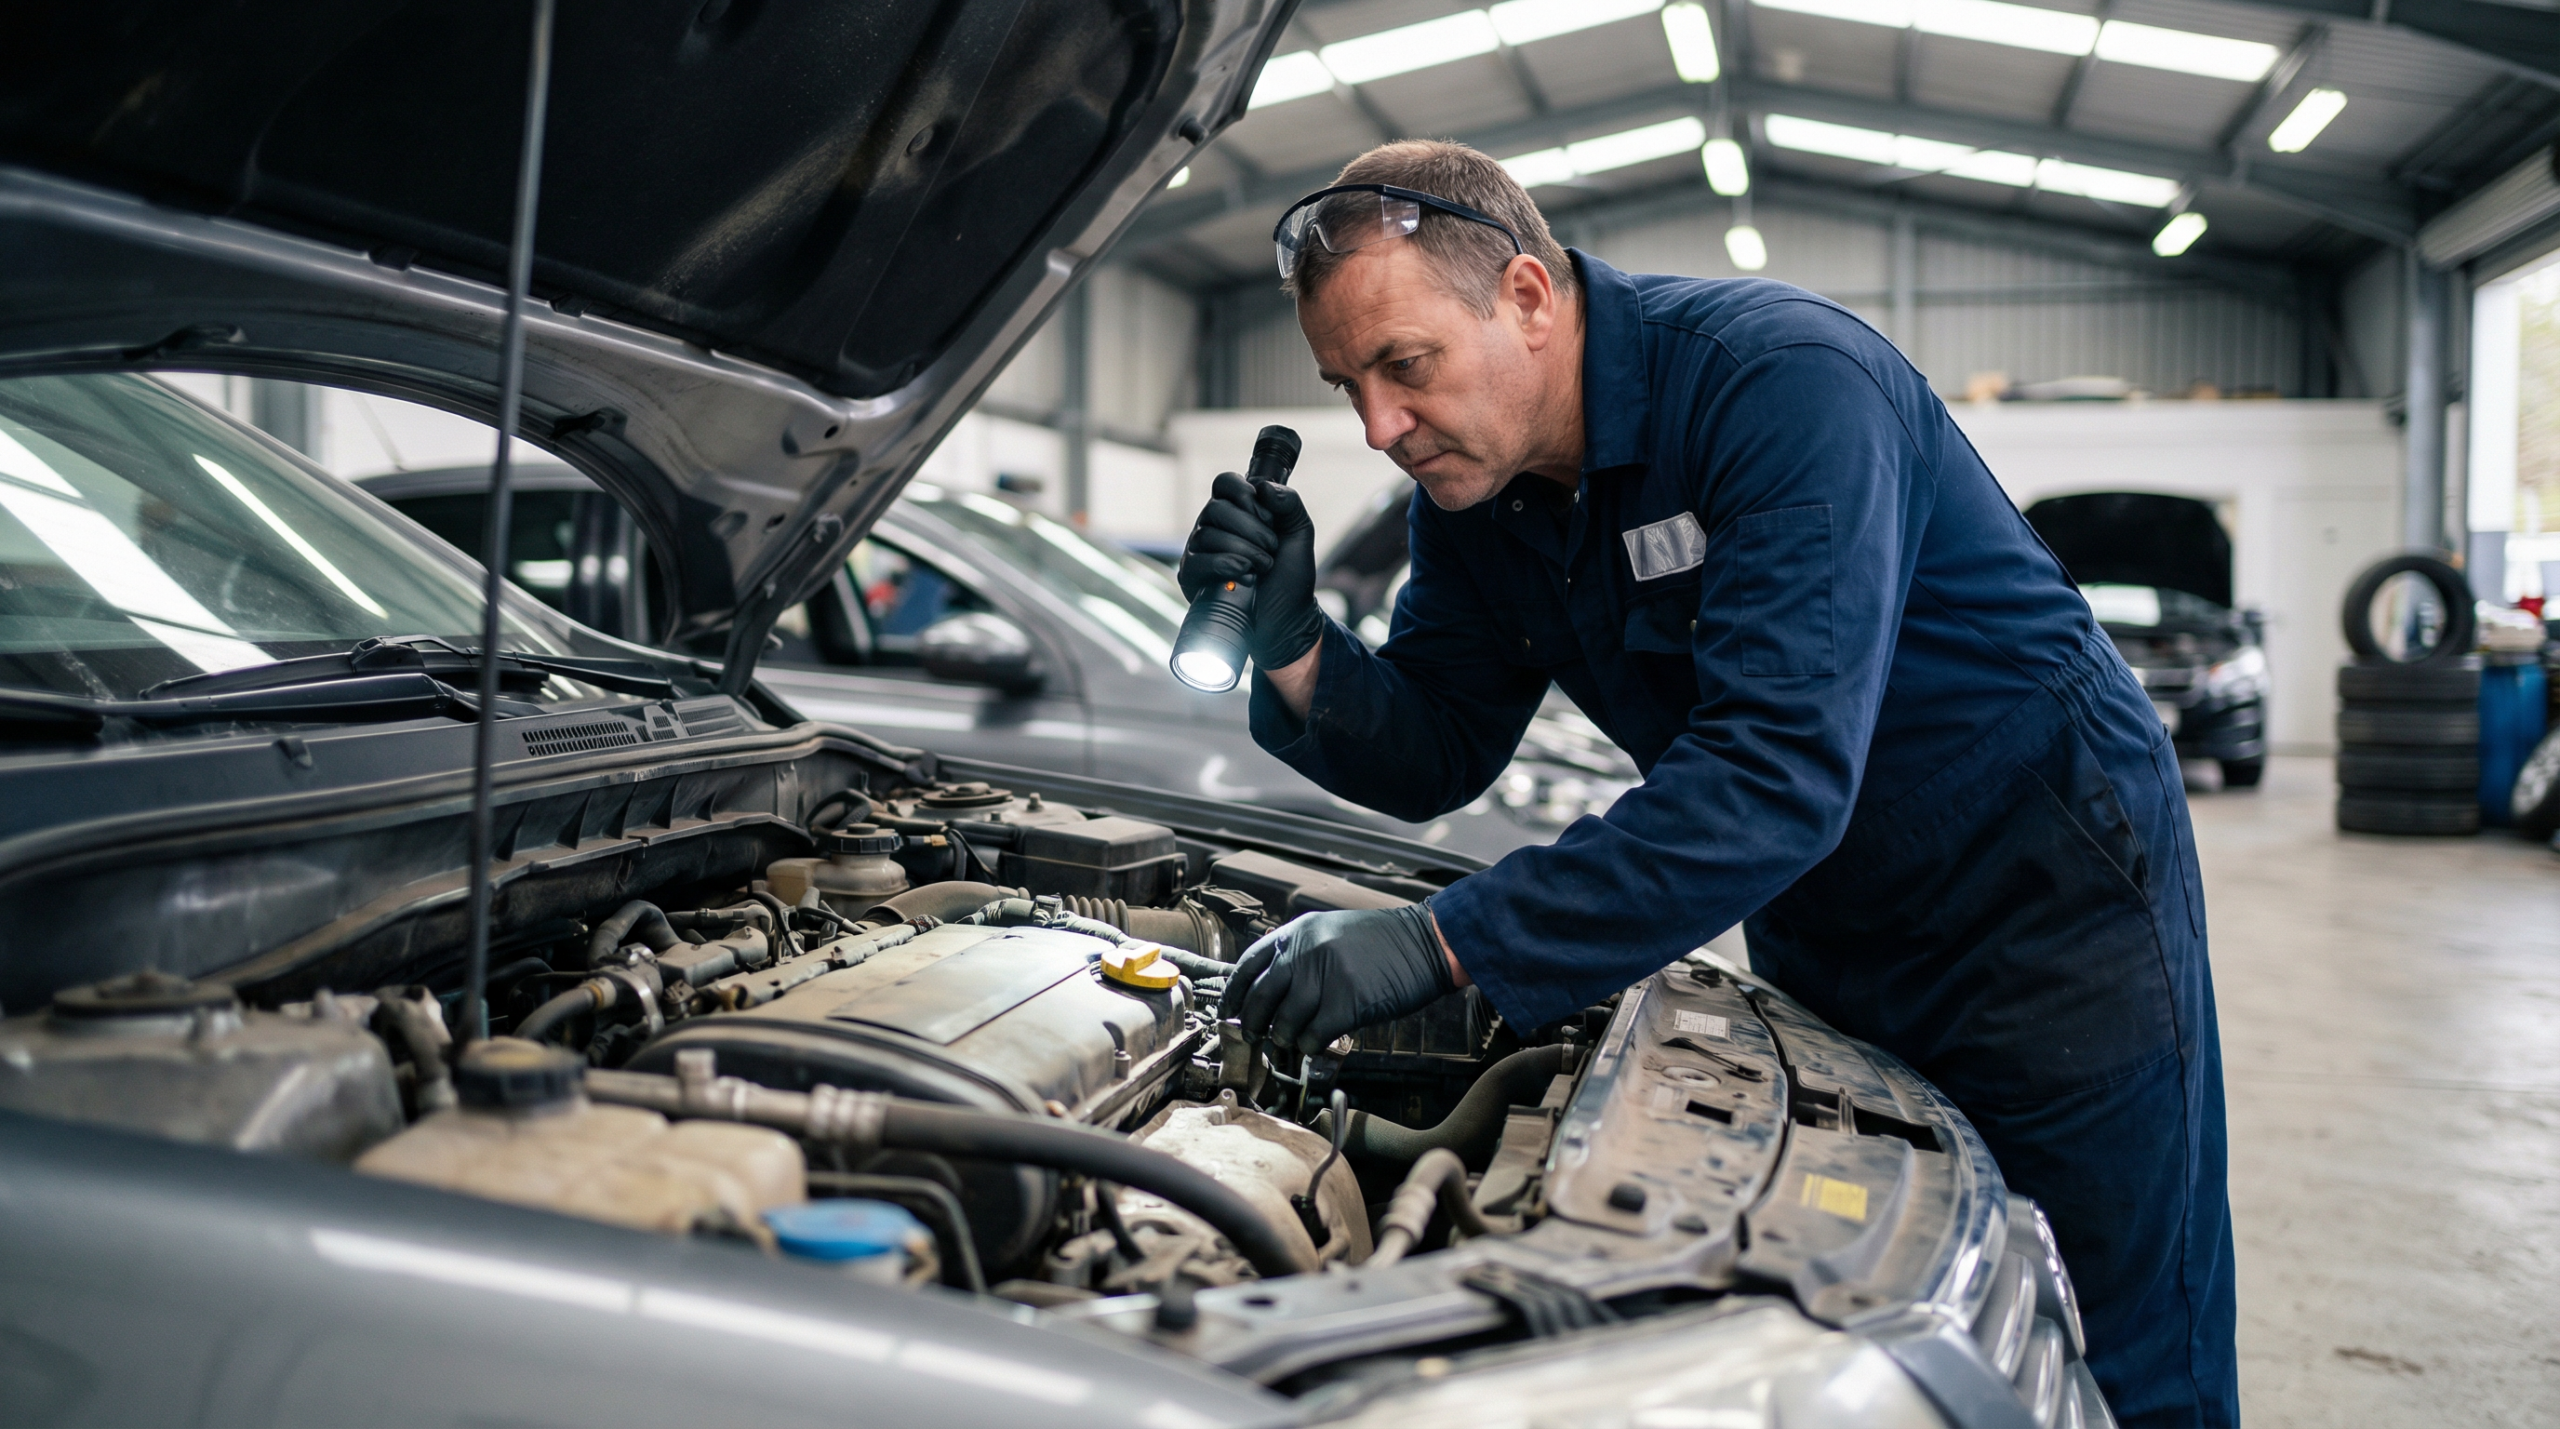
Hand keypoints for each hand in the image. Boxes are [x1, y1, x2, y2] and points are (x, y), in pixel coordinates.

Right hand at [1175, 472, 1326, 669]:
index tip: (1265, 513)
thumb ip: (1289, 503)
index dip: (1243, 493)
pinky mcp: (1192, 576)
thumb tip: (1264, 487)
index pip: (1225, 483)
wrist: (1287, 620)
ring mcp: (1199, 551)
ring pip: (1208, 534)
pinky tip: (1243, 575)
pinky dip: (1224, 565)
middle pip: (1217, 507)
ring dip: (1244, 550)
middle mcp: (1213, 527)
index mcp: (1237, 512)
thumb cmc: (1290, 578)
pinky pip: (1198, 560)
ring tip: (1262, 567)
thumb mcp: (1300, 534)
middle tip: (1271, 548)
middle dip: (1252, 528)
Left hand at [1221, 903, 1454, 1055]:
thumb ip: (1299, 954)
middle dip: (1253, 1024)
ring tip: (1293, 1040)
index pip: (1249, 966)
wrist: (1426, 942)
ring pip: (1284, 1023)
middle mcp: (1305, 952)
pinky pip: (1312, 1036)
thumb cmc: (1382, 942)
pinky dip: (1310, 1046)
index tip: (1229, 1012)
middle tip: (1255, 1036)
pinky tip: (1318, 1043)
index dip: (1234, 994)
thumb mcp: (1331, 932)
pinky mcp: (1346, 1004)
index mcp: (1298, 932)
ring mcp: (1325, 978)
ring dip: (1285, 1038)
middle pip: (1260, 999)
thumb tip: (1270, 990)